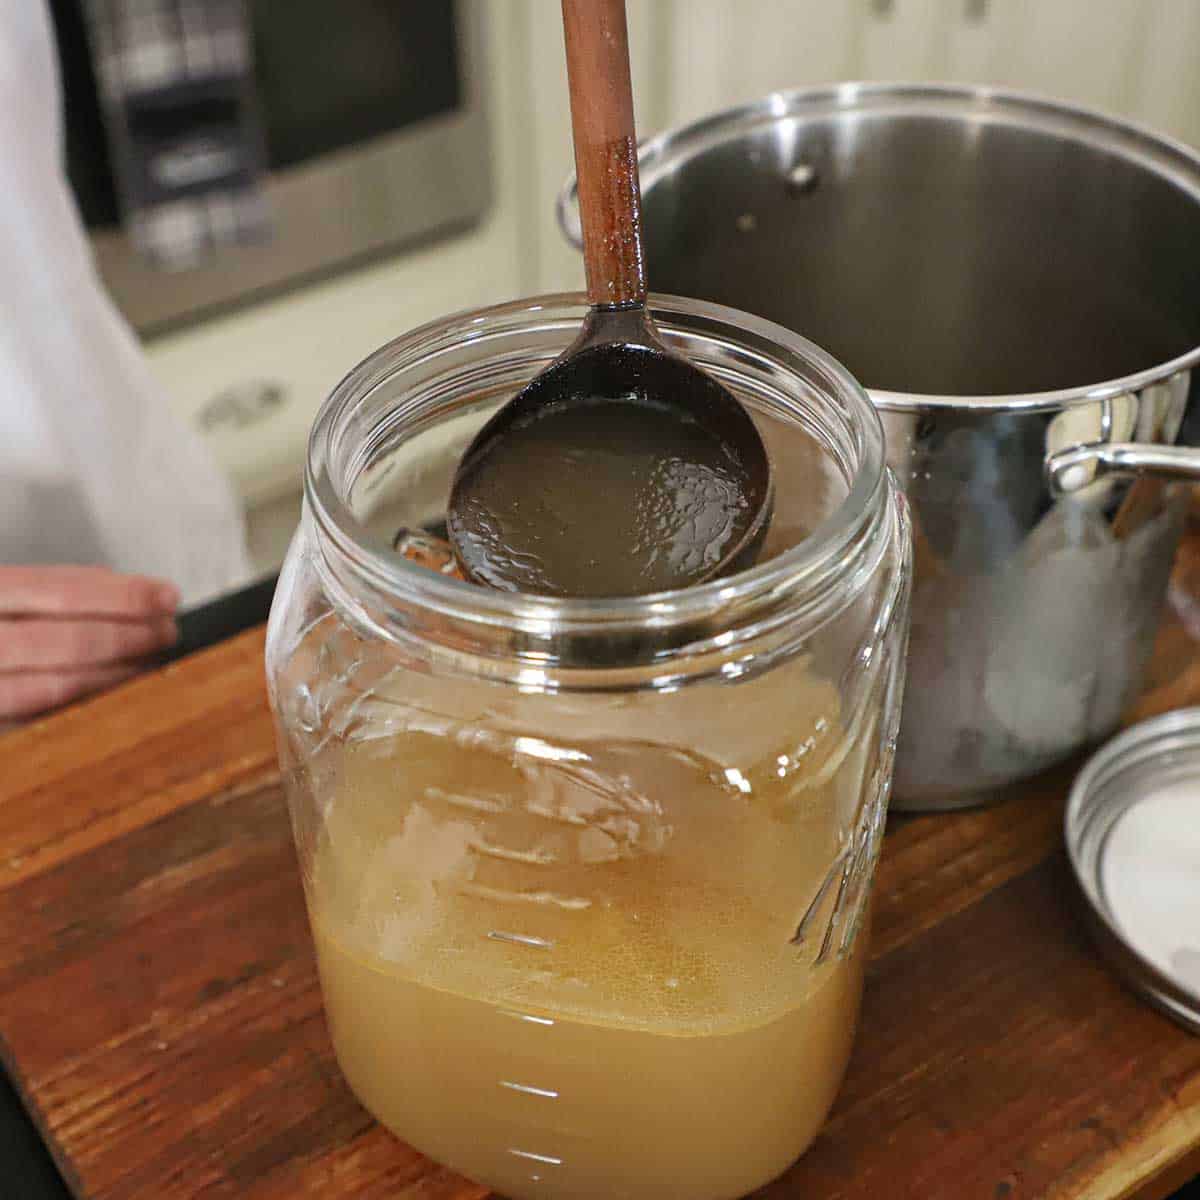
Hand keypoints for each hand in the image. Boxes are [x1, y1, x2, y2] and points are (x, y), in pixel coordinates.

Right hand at [0, 566, 179, 720]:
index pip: (59, 589)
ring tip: (150, 665)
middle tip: (167, 633)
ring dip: (115, 676)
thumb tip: (119, 587)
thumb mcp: (3, 597)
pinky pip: (39, 725)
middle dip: (128, 637)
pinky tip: (114, 700)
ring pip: (55, 687)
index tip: (167, 597)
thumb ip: (48, 592)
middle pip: (64, 640)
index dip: (122, 595)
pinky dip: (84, 711)